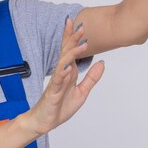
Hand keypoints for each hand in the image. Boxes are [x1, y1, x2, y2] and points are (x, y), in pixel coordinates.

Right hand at [24, 17, 105, 135]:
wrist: (45, 121)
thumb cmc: (59, 107)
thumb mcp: (82, 92)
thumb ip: (91, 77)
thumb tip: (102, 62)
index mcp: (69, 72)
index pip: (71, 51)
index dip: (75, 38)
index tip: (80, 25)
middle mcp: (62, 73)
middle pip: (67, 52)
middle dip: (73, 39)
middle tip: (80, 25)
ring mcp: (56, 82)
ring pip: (64, 63)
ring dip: (72, 53)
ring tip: (82, 44)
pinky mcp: (52, 92)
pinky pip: (58, 81)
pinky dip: (63, 73)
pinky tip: (67, 67)